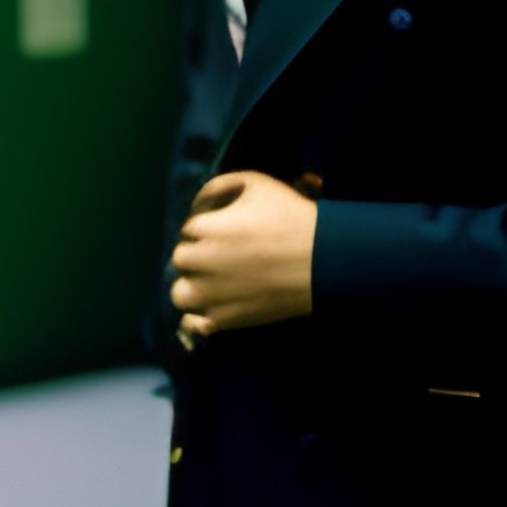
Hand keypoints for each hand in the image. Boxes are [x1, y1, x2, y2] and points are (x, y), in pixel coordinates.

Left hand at [170, 170, 316, 341]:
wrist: (326, 260)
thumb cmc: (291, 217)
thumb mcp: (254, 182)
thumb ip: (218, 185)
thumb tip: (198, 203)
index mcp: (206, 228)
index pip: (187, 229)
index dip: (204, 228)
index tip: (222, 231)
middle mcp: (204, 262)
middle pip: (181, 258)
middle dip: (196, 254)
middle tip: (219, 254)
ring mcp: (215, 294)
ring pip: (180, 293)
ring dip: (191, 285)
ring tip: (211, 282)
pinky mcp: (230, 319)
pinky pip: (196, 324)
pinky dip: (197, 318)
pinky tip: (210, 307)